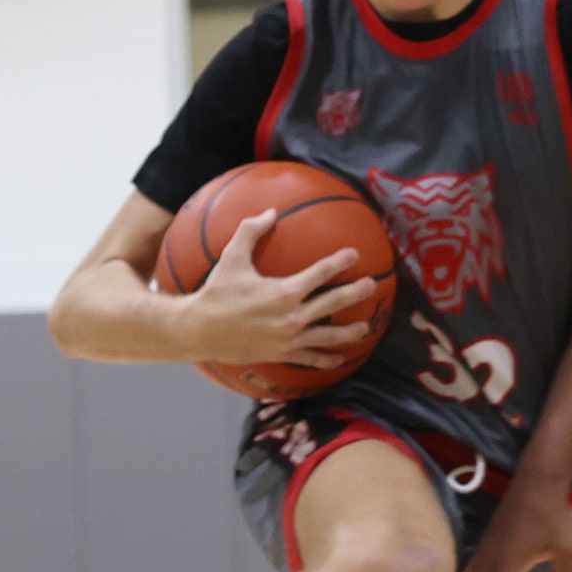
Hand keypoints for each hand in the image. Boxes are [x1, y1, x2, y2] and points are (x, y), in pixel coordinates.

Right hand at [184, 209, 378, 368]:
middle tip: (372, 286)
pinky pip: (310, 359)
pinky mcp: (282, 354)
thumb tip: (270, 212)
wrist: (199, 330)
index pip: (321, 272)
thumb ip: (251, 231)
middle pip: (334, 303)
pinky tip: (339, 359)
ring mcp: (290, 338)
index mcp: (285, 291)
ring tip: (364, 327)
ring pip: (328, 336)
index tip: (354, 254)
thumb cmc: (216, 292)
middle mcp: (293, 316)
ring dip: (349, 332)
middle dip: (355, 293)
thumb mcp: (232, 258)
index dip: (340, 262)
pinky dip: (326, 360)